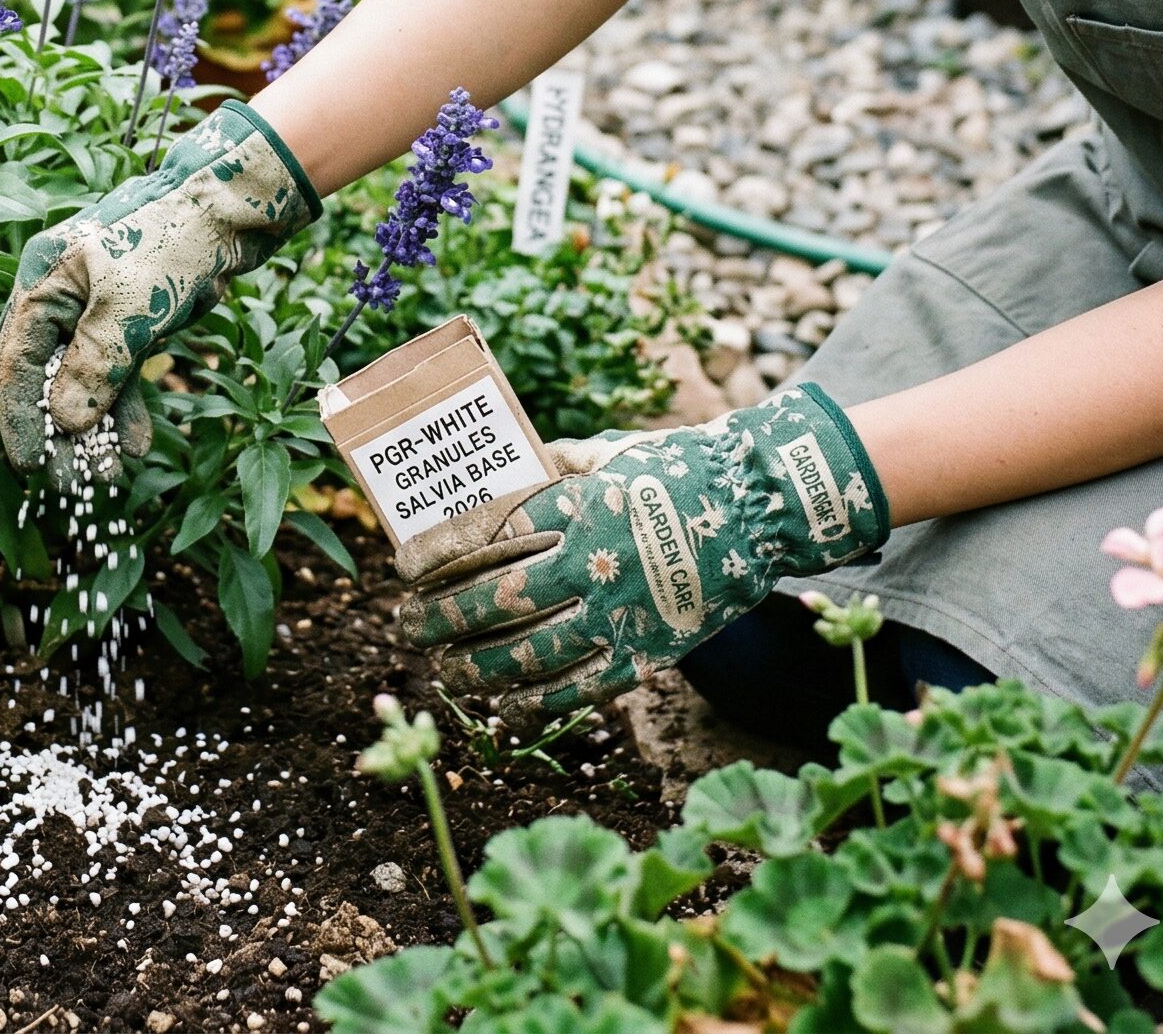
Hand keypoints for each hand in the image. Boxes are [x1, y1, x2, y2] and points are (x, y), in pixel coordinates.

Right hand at [0, 99, 320, 479]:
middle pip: (47, 373)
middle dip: (59, 431)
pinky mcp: (130, 317)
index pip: (17, 358)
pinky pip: (118, 370)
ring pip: (84, 377)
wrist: (230, 207)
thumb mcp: (131, 306)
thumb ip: (95, 363)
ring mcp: (95, 306)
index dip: (20, 415)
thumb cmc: (173, 240)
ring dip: (95, 426)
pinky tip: (136, 444)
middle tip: (68, 485)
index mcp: (44, 278)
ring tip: (106, 475)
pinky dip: (125, 405)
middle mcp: (62, 293)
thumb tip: (67, 421)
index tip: (28, 464)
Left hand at [396, 382, 889, 723]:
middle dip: (440, 616)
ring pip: (530, 652)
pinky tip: (501, 708)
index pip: (487, 535)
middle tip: (405, 624)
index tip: (404, 566)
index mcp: (578, 504)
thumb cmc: (677, 470)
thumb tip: (500, 470)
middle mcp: (593, 561)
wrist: (759, 509)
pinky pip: (580, 689)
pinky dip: (535, 704)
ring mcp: (621, 613)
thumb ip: (554, 466)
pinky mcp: (647, 653)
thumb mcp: (609, 453)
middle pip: (497, 598)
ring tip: (441, 666)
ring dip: (474, 664)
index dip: (437, 555)